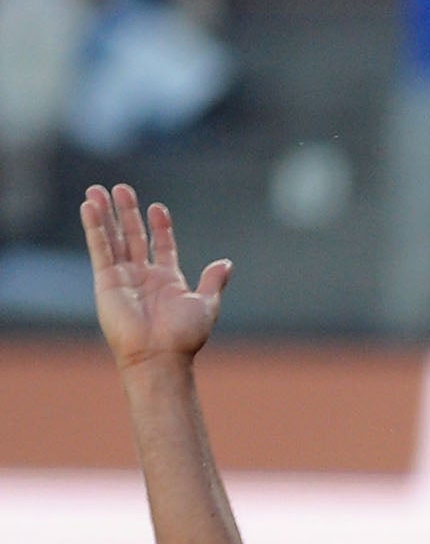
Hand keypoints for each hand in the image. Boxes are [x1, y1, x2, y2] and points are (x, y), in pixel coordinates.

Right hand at [82, 184, 230, 369]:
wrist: (160, 354)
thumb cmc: (184, 335)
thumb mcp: (206, 304)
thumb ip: (213, 282)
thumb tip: (226, 263)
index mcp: (168, 279)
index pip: (162, 245)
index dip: (160, 226)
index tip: (157, 208)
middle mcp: (143, 275)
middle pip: (133, 236)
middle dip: (127, 213)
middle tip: (121, 189)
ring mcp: (123, 276)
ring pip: (113, 238)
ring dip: (106, 214)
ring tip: (98, 190)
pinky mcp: (106, 280)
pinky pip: (99, 248)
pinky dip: (95, 227)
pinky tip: (90, 207)